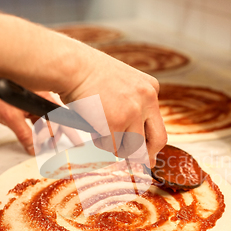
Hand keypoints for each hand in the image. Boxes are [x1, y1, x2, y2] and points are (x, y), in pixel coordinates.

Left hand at [0, 92, 82, 154]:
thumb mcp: (10, 117)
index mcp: (44, 99)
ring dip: (45, 136)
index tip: (78, 144)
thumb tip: (33, 149)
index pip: (60, 120)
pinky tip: (34, 140)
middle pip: (56, 122)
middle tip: (52, 150)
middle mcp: (43, 100)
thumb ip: (24, 134)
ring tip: (42, 147)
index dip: (70, 133)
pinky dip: (37, 131)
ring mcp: (35, 103)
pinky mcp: (28, 106)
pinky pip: (38, 120)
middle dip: (55, 137)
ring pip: (47, 122)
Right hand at [59, 44, 167, 166]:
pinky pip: (111, 146)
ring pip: (131, 147)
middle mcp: (147, 99)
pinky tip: (92, 123)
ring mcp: (132, 111)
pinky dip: (99, 141)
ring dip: (115, 146)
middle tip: (138, 164)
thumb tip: (139, 142)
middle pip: (158, 141)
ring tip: (99, 127)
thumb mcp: (122, 85)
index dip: (150, 143)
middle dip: (147, 156)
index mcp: (151, 88)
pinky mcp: (116, 122)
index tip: (145, 154)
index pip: (158, 124)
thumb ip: (134, 107)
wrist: (72, 66)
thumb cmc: (90, 76)